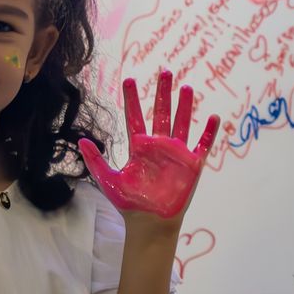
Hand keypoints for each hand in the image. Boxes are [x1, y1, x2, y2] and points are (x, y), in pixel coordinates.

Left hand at [80, 71, 220, 220]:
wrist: (149, 222)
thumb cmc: (129, 202)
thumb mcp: (108, 179)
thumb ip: (96, 160)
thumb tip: (80, 141)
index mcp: (139, 146)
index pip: (135, 116)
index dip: (132, 98)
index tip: (129, 79)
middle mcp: (159, 145)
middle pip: (162, 112)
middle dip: (163, 92)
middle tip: (165, 70)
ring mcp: (177, 153)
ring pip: (182, 123)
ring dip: (185, 105)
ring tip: (186, 87)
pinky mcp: (192, 164)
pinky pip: (203, 144)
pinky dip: (209, 132)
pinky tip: (213, 117)